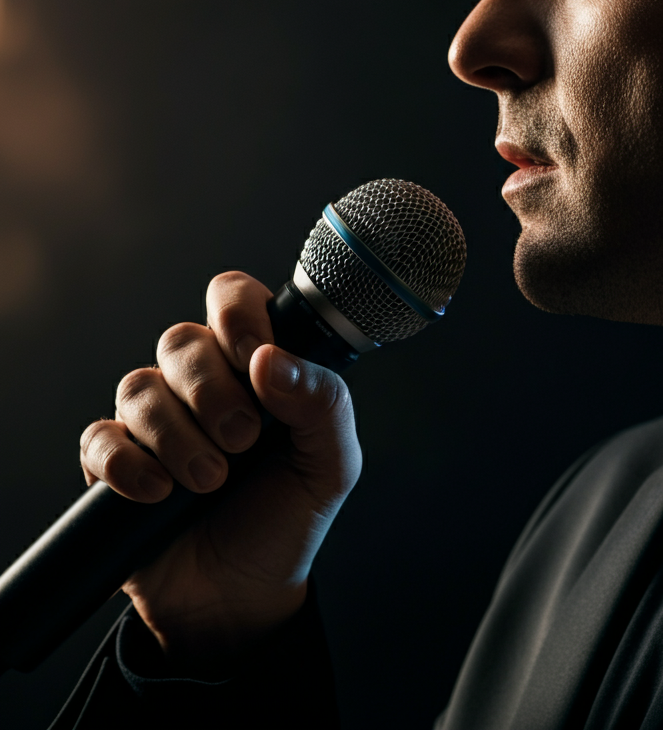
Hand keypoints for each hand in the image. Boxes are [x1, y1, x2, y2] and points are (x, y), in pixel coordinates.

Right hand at [78, 271, 361, 668]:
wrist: (242, 596)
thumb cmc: (289, 516)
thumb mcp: (332, 463)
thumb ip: (322, 402)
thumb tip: (271, 359)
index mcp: (257, 366)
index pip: (233, 297)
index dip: (237, 315)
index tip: (254, 357)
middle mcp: (203, 382)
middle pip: (181, 340)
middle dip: (212, 391)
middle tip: (243, 441)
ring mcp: (156, 420)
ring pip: (139, 386)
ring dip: (178, 437)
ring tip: (211, 482)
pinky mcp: (115, 462)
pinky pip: (100, 438)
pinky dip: (128, 464)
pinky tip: (160, 495)